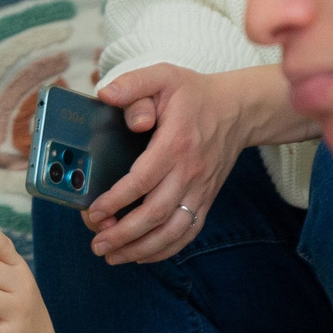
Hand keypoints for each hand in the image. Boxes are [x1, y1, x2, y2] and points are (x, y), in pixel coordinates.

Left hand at [81, 64, 251, 264]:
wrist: (239, 109)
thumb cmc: (195, 94)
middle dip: (123, 233)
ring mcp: (200, 189)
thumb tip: (106, 95)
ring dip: (141, 248)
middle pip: (156, 212)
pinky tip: (141, 255)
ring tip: (112, 256)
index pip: (143, 179)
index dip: (116, 199)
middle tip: (97, 243)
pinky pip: (187, 231)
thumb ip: (133, 83)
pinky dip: (165, 249)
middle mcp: (190, 171)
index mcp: (175, 143)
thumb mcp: (163, 76)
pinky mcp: (206, 199)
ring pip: (172, 229)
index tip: (93, 211)